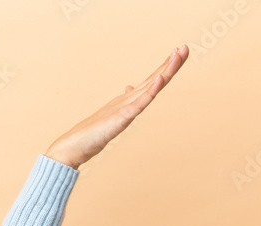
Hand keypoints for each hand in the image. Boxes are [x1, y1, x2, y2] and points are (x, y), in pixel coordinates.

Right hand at [44, 45, 189, 169]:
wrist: (75, 145)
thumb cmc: (94, 132)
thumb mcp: (117, 115)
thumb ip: (127, 102)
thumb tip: (132, 88)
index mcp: (130, 99)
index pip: (153, 81)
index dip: (167, 68)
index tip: (179, 53)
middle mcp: (129, 98)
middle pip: (155, 79)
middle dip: (171, 64)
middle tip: (185, 47)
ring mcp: (125, 106)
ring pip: (150, 87)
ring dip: (165, 71)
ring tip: (177, 55)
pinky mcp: (121, 117)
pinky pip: (139, 103)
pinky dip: (150, 91)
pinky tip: (159, 79)